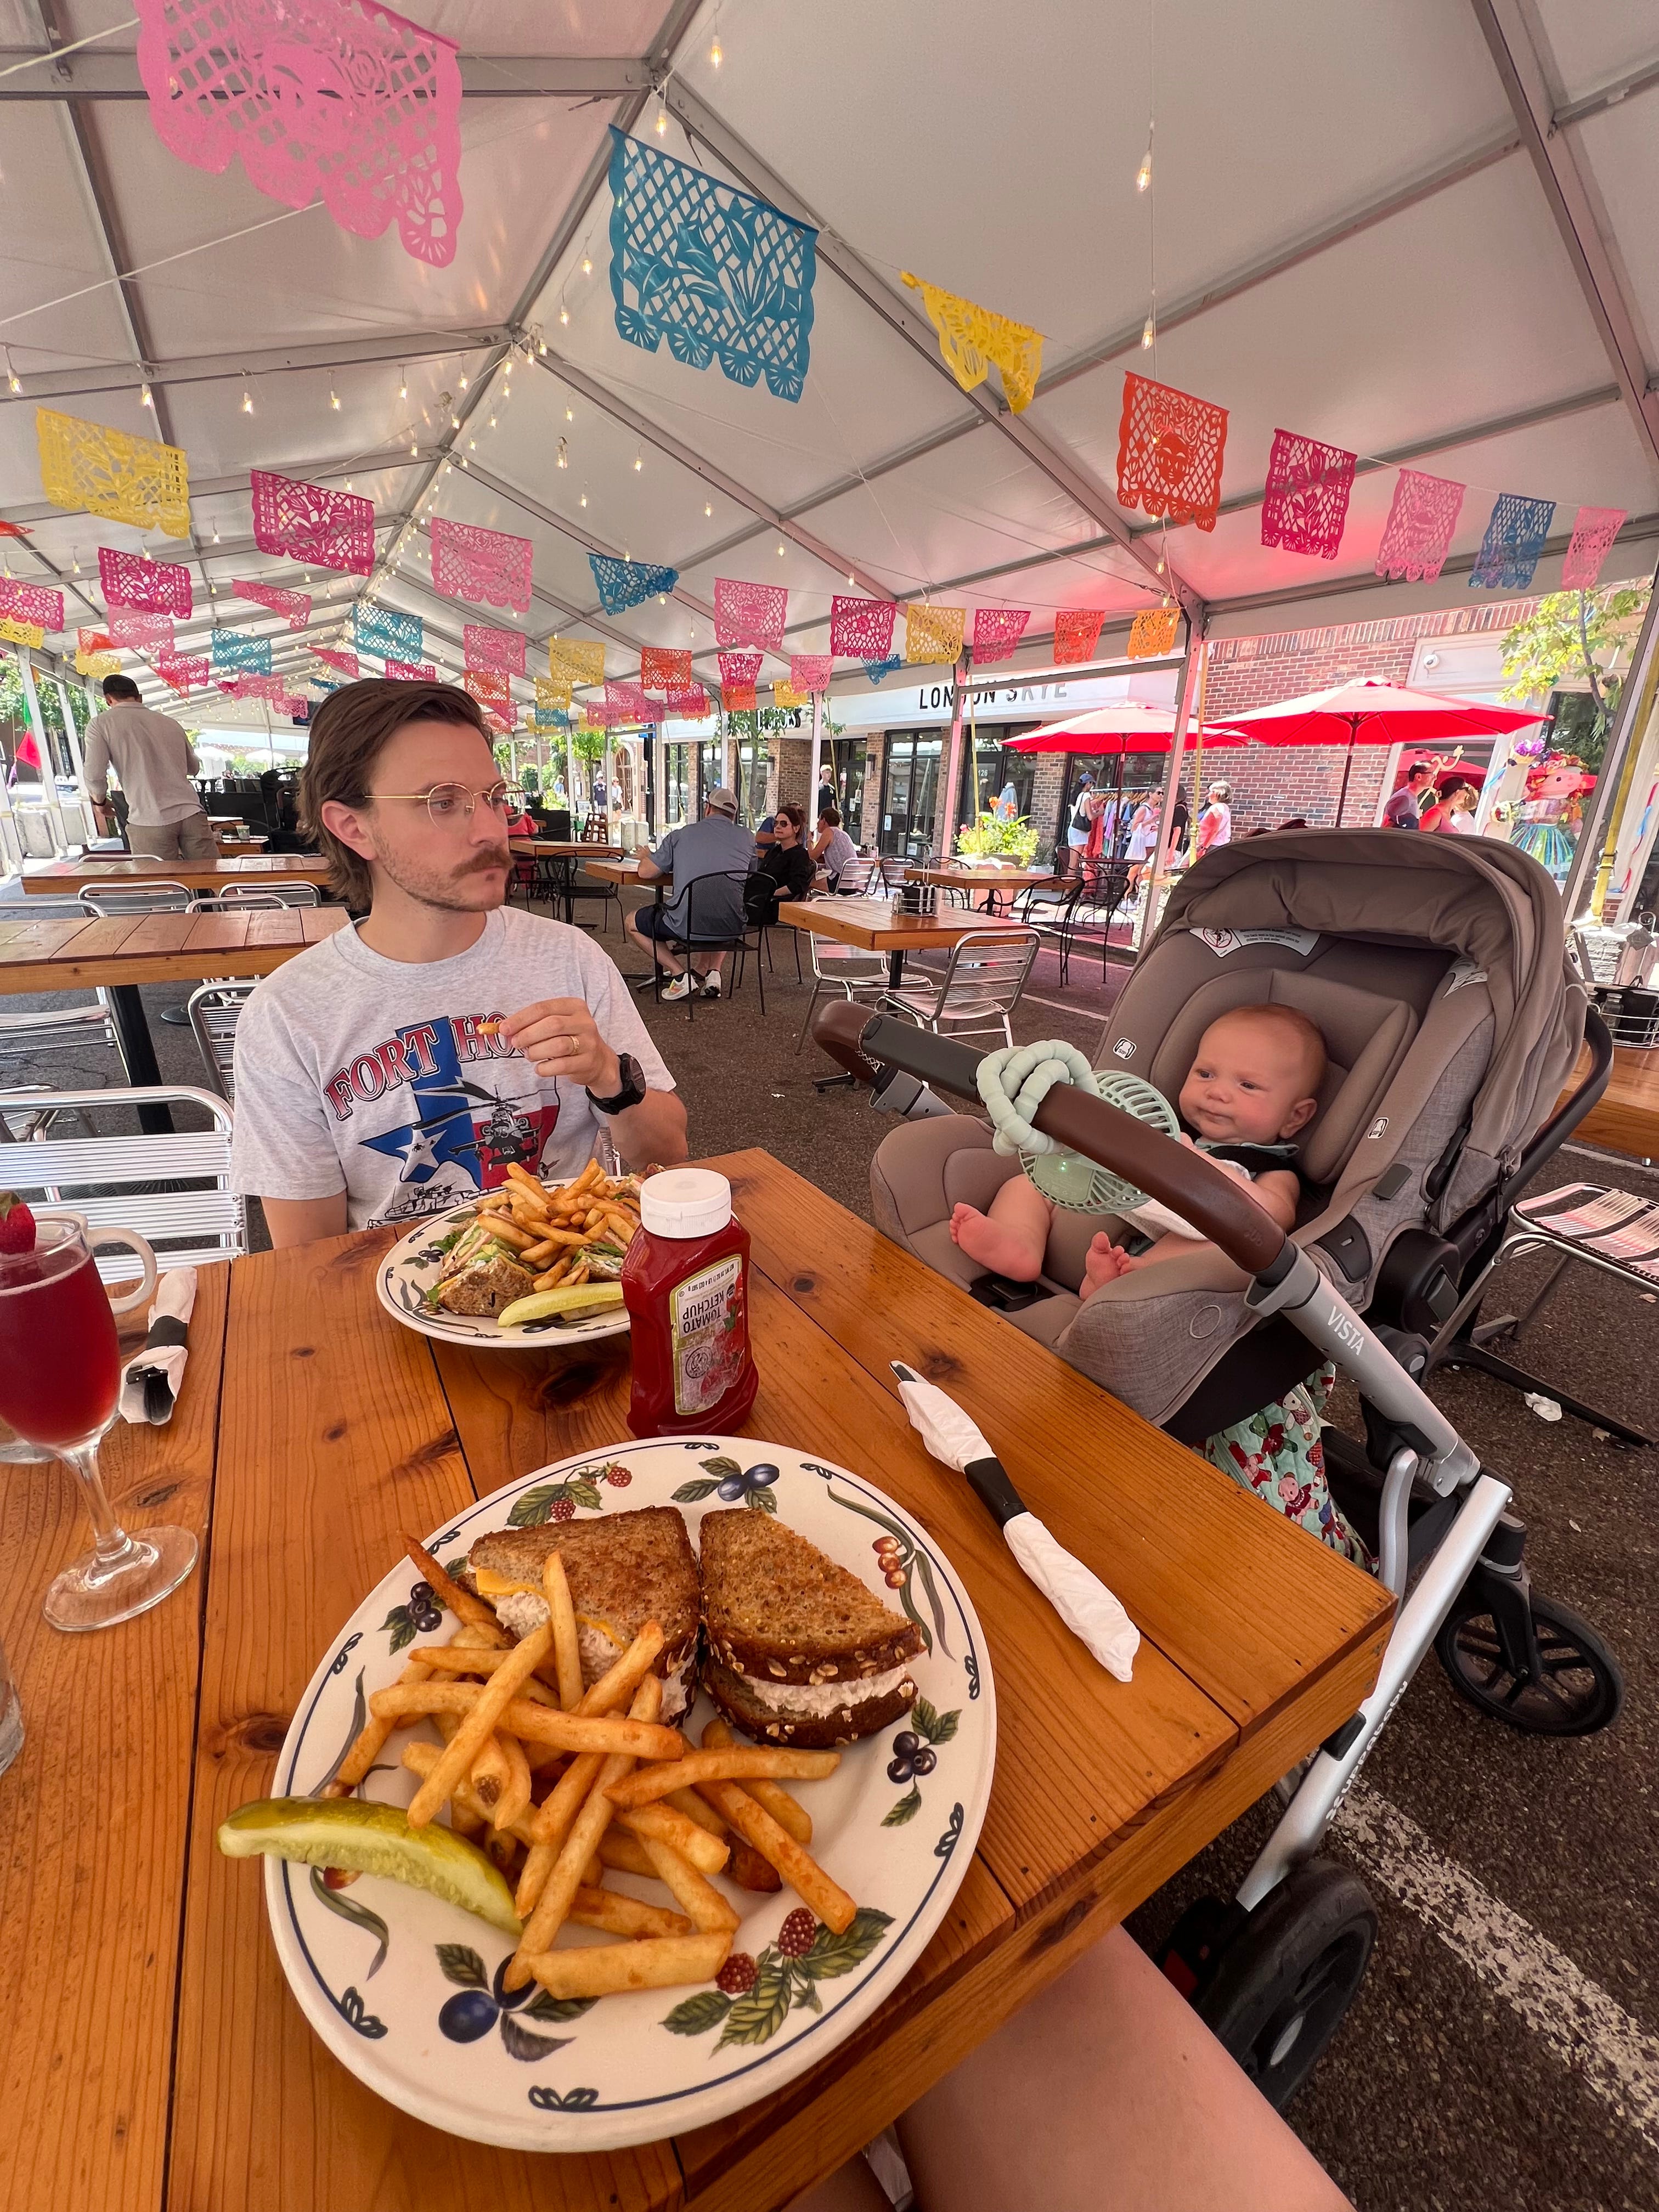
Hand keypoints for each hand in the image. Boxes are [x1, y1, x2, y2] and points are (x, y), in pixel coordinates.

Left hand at [499, 998, 620, 1094]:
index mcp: (574, 1006)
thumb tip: (506, 1029)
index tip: (504, 1029)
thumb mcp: (557, 1024)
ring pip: (558, 1045)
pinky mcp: (587, 1062)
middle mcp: (584, 1022)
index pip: (543, 1008)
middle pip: (552, 1025)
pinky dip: (545, 1068)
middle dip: (528, 1035)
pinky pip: (562, 1065)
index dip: (520, 1019)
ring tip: (529, 1055)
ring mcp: (589, 1042)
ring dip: (536, 1051)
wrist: (597, 1061)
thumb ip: (534, 1023)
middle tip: (516, 1043)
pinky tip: (540, 1068)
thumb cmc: (570, 1039)